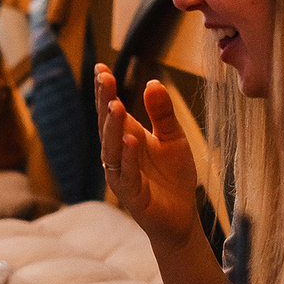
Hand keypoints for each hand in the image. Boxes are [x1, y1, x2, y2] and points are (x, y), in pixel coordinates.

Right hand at [95, 63, 200, 253]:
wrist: (181, 216)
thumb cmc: (173, 176)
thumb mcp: (173, 137)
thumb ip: (162, 112)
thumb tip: (152, 82)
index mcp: (126, 136)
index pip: (110, 110)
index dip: (105, 90)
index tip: (101, 67)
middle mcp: (117, 155)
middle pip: (105, 125)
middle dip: (104, 101)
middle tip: (105, 78)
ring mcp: (121, 175)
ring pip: (110, 149)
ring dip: (112, 128)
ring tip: (115, 106)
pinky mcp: (131, 195)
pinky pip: (126, 173)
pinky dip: (128, 157)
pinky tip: (131, 140)